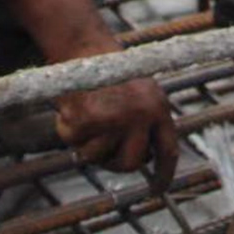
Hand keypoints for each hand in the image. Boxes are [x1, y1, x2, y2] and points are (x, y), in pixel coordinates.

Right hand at [0, 0, 179, 189]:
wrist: (83, 43)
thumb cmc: (108, 70)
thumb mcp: (139, 93)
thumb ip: (145, 123)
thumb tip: (140, 160)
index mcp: (158, 108)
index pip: (167, 151)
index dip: (163, 175)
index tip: (157, 190)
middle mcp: (141, 115)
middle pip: (130, 163)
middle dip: (113, 161)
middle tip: (101, 147)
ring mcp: (115, 119)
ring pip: (97, 157)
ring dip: (85, 142)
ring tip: (85, 113)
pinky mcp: (88, 120)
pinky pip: (73, 142)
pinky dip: (65, 128)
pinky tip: (69, 107)